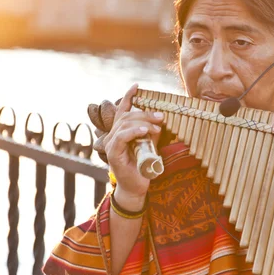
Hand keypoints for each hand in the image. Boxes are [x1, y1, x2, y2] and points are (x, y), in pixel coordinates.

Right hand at [100, 84, 163, 207]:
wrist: (136, 188)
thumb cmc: (143, 167)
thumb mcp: (149, 145)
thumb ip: (151, 132)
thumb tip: (161, 119)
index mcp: (121, 132)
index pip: (122, 110)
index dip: (128, 97)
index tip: (137, 86)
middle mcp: (113, 136)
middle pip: (126, 116)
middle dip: (145, 113)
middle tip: (161, 117)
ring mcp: (112, 144)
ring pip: (124, 124)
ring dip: (142, 122)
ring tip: (157, 126)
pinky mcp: (113, 154)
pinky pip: (121, 137)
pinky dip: (133, 132)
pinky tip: (144, 131)